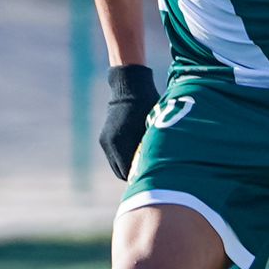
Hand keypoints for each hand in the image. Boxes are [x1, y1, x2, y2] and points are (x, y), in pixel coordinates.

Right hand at [99, 64, 158, 179]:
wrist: (129, 87)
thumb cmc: (149, 107)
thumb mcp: (155, 127)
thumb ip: (154, 147)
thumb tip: (163, 166)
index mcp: (121, 142)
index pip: (128, 172)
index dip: (140, 179)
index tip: (153, 182)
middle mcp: (110, 143)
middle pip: (121, 172)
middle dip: (134, 176)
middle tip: (151, 179)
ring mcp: (105, 140)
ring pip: (116, 165)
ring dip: (128, 168)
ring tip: (145, 169)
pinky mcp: (104, 137)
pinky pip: (113, 156)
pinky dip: (124, 159)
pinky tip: (137, 157)